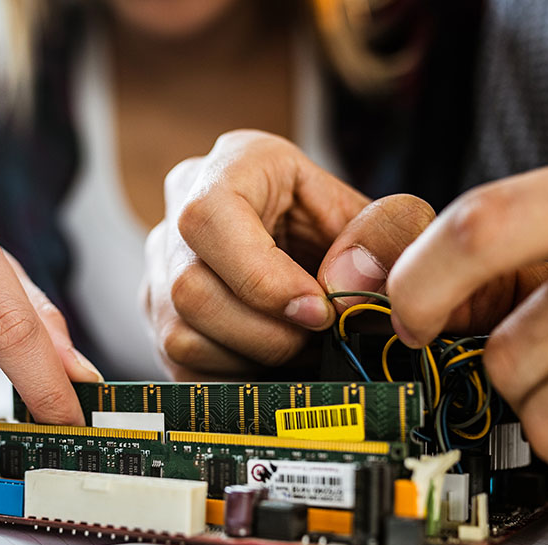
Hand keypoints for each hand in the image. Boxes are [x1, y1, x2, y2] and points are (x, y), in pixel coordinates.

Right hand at [142, 130, 434, 379]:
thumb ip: (385, 239)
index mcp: (234, 164)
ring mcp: (161, 268)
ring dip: (252, 358)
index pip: (210, 218)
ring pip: (180, 335)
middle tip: (317, 337)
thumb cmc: (352, 232)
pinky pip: (182, 367)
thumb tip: (347, 286)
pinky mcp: (160, 319)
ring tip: (301, 348)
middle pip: (190, 289)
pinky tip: (274, 361)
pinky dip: (236, 377)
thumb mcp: (388, 218)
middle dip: (266, 332)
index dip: (261, 278)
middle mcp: (181, 211)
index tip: (317, 311)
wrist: (328, 256)